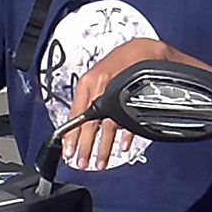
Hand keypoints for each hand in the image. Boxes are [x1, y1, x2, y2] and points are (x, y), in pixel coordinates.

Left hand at [54, 38, 169, 167]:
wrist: (144, 48)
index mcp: (88, 83)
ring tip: (101, 162)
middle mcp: (101, 88)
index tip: (68, 151)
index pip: (75, 115)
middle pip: (90, 124)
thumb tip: (79, 124)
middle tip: (81, 162)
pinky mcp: (134, 97)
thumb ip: (89, 98)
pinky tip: (122, 147)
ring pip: (108, 126)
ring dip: (104, 147)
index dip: (71, 136)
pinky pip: (128, 120)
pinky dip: (126, 135)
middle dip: (86, 146)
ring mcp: (118, 94)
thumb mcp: (98, 76)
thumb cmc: (120, 62)